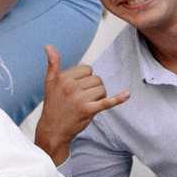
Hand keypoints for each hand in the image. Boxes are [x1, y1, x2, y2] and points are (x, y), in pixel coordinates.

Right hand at [37, 45, 128, 159]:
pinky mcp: (87, 110)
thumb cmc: (53, 104)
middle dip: (93, 87)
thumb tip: (49, 46)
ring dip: (99, 96)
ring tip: (88, 103)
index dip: (85, 77)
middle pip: (96, 78)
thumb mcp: (49, 82)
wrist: (53, 129)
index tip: (78, 87)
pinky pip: (106, 102)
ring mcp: (79, 99)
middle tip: (82, 98)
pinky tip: (127, 94)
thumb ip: (52, 63)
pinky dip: (118, 99)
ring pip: (102, 89)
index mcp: (63, 77)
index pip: (87, 68)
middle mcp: (71, 87)